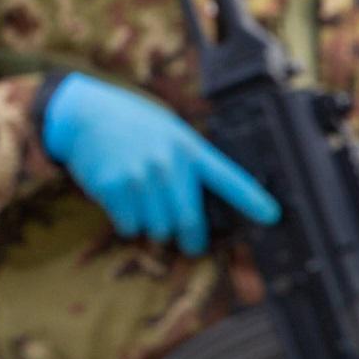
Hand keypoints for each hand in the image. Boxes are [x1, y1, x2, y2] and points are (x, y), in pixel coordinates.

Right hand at [40, 73, 279, 253]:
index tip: (272, 216)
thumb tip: (193, 208)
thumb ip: (185, 162)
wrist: (86, 114)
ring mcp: (140, 177)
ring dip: (152, 226)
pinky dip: (127, 221)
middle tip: (188, 244)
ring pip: (156, 228)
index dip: (251, 199)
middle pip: (187, 221)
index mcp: (187, 148)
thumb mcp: (167, 132)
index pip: (227, 177)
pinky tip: (122, 200)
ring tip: (143, 204)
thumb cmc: (131, 124)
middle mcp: (167, 164)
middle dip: (189, 239)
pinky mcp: (114, 189)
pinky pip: (129, 225)